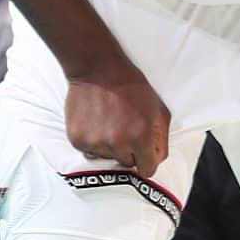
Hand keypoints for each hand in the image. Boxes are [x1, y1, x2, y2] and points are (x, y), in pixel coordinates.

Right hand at [65, 61, 170, 175]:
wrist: (98, 69)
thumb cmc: (132, 87)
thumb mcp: (158, 109)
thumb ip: (161, 138)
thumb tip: (157, 158)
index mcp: (140, 137)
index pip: (147, 170)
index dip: (148, 163)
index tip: (144, 156)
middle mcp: (118, 143)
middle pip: (127, 163)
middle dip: (129, 151)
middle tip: (125, 129)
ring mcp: (95, 143)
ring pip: (107, 157)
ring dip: (110, 146)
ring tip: (109, 123)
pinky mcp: (77, 139)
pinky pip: (89, 151)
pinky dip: (93, 142)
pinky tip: (96, 123)